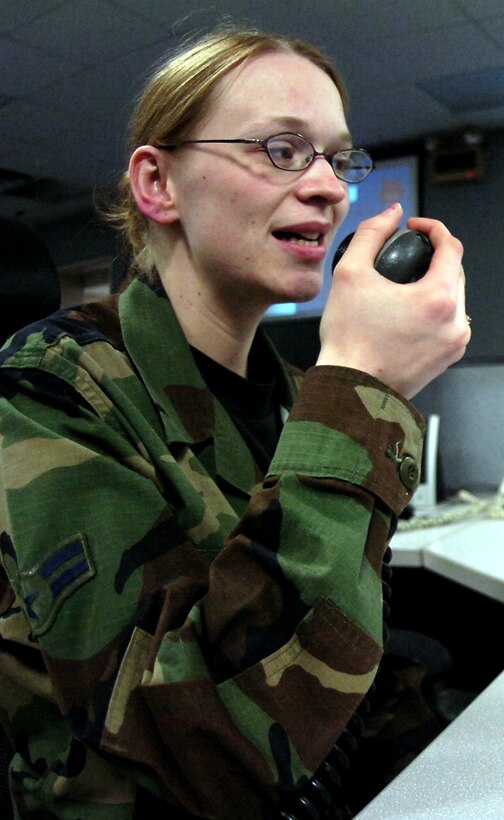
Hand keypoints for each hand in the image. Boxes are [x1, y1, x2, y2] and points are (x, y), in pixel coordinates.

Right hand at [317, 204, 469, 397]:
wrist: (349, 389)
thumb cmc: (348, 340)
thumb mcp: (350, 273)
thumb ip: (371, 233)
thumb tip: (392, 213)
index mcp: (439, 299)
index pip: (451, 246)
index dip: (432, 229)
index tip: (414, 228)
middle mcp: (456, 322)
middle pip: (455, 272)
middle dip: (433, 258)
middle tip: (404, 256)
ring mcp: (454, 344)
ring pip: (453, 299)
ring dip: (433, 286)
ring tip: (402, 289)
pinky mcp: (446, 360)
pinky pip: (447, 324)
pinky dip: (431, 312)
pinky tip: (404, 316)